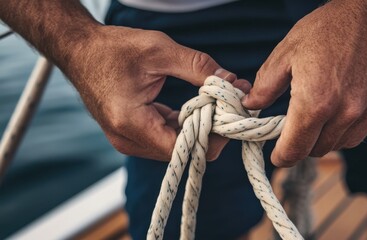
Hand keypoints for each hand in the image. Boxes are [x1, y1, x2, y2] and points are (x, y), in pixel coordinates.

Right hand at [66, 26, 248, 160]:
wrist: (79, 49)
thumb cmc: (113, 48)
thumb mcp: (159, 51)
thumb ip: (198, 67)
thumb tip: (233, 81)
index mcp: (131, 123)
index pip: (182, 149)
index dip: (212, 135)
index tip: (230, 114)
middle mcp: (128, 140)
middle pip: (181, 151)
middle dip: (209, 131)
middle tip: (227, 106)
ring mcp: (128, 139)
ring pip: (175, 146)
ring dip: (198, 127)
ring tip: (215, 104)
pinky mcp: (131, 133)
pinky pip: (165, 137)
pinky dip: (184, 124)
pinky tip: (198, 106)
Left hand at [242, 0, 366, 166]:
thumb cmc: (325, 28)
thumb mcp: (286, 53)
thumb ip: (265, 86)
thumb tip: (252, 105)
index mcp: (315, 101)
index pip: (295, 149)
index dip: (282, 157)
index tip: (276, 155)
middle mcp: (344, 112)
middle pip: (316, 151)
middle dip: (300, 146)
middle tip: (292, 129)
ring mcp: (366, 111)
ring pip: (338, 145)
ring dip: (322, 140)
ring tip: (315, 119)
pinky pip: (357, 134)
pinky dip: (343, 132)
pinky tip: (335, 114)